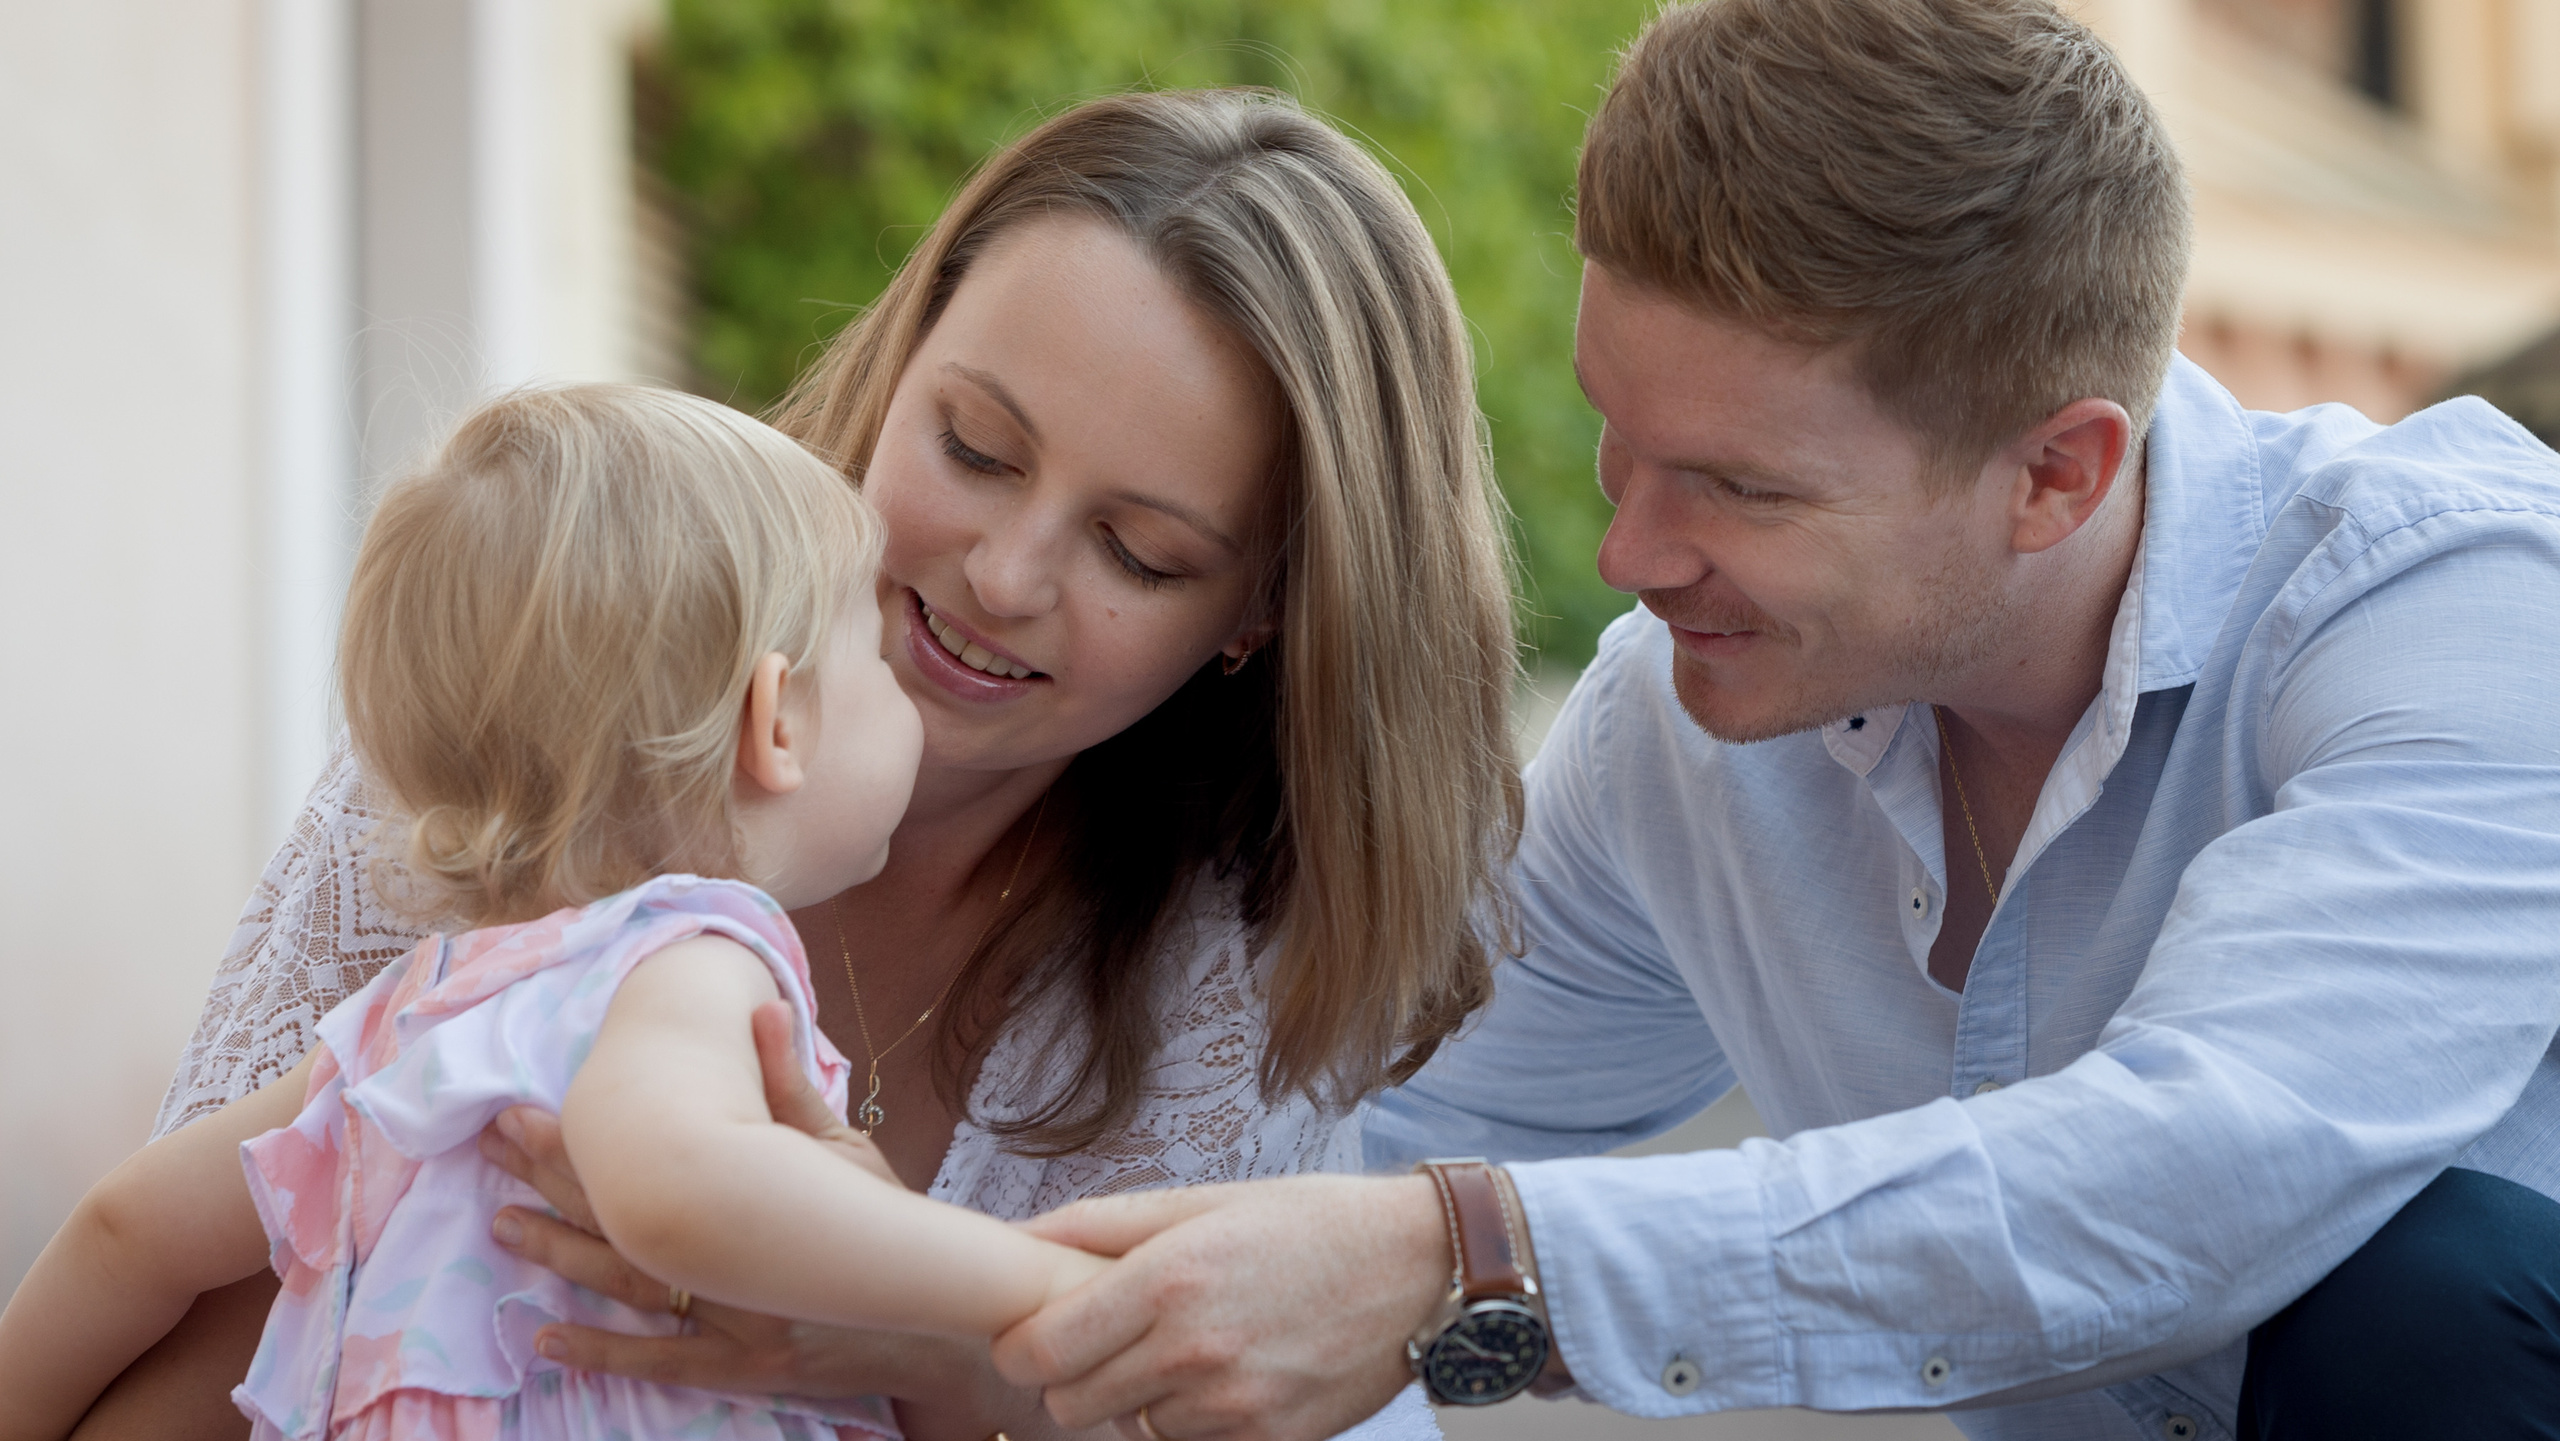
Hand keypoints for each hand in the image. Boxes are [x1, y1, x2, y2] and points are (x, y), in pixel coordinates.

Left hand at [477, 1002, 1052, 1439]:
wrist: (929, 1317)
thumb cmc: (885, 1223)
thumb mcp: (847, 1154)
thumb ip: (793, 1090)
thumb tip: (763, 1009)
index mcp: (760, 1197)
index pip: (655, 1160)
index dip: (585, 1137)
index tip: (525, 1107)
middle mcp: (743, 1261)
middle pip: (631, 1216)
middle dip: (558, 1178)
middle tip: (493, 1147)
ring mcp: (742, 1321)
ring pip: (636, 1285)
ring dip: (563, 1253)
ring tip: (502, 1223)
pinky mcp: (745, 1368)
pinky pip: (664, 1360)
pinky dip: (604, 1351)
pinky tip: (548, 1339)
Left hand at [991, 1174, 1451, 1440]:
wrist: (1418, 1268)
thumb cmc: (1308, 1224)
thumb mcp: (1204, 1201)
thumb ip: (1100, 1225)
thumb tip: (1017, 1241)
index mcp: (1167, 1278)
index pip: (1040, 1352)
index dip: (1022, 1349)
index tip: (1034, 1336)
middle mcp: (1192, 1349)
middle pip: (1070, 1405)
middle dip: (1074, 1378)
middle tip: (1109, 1344)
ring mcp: (1232, 1405)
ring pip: (1129, 1432)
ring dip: (1138, 1402)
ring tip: (1185, 1353)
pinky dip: (1193, 1424)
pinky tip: (1226, 1380)